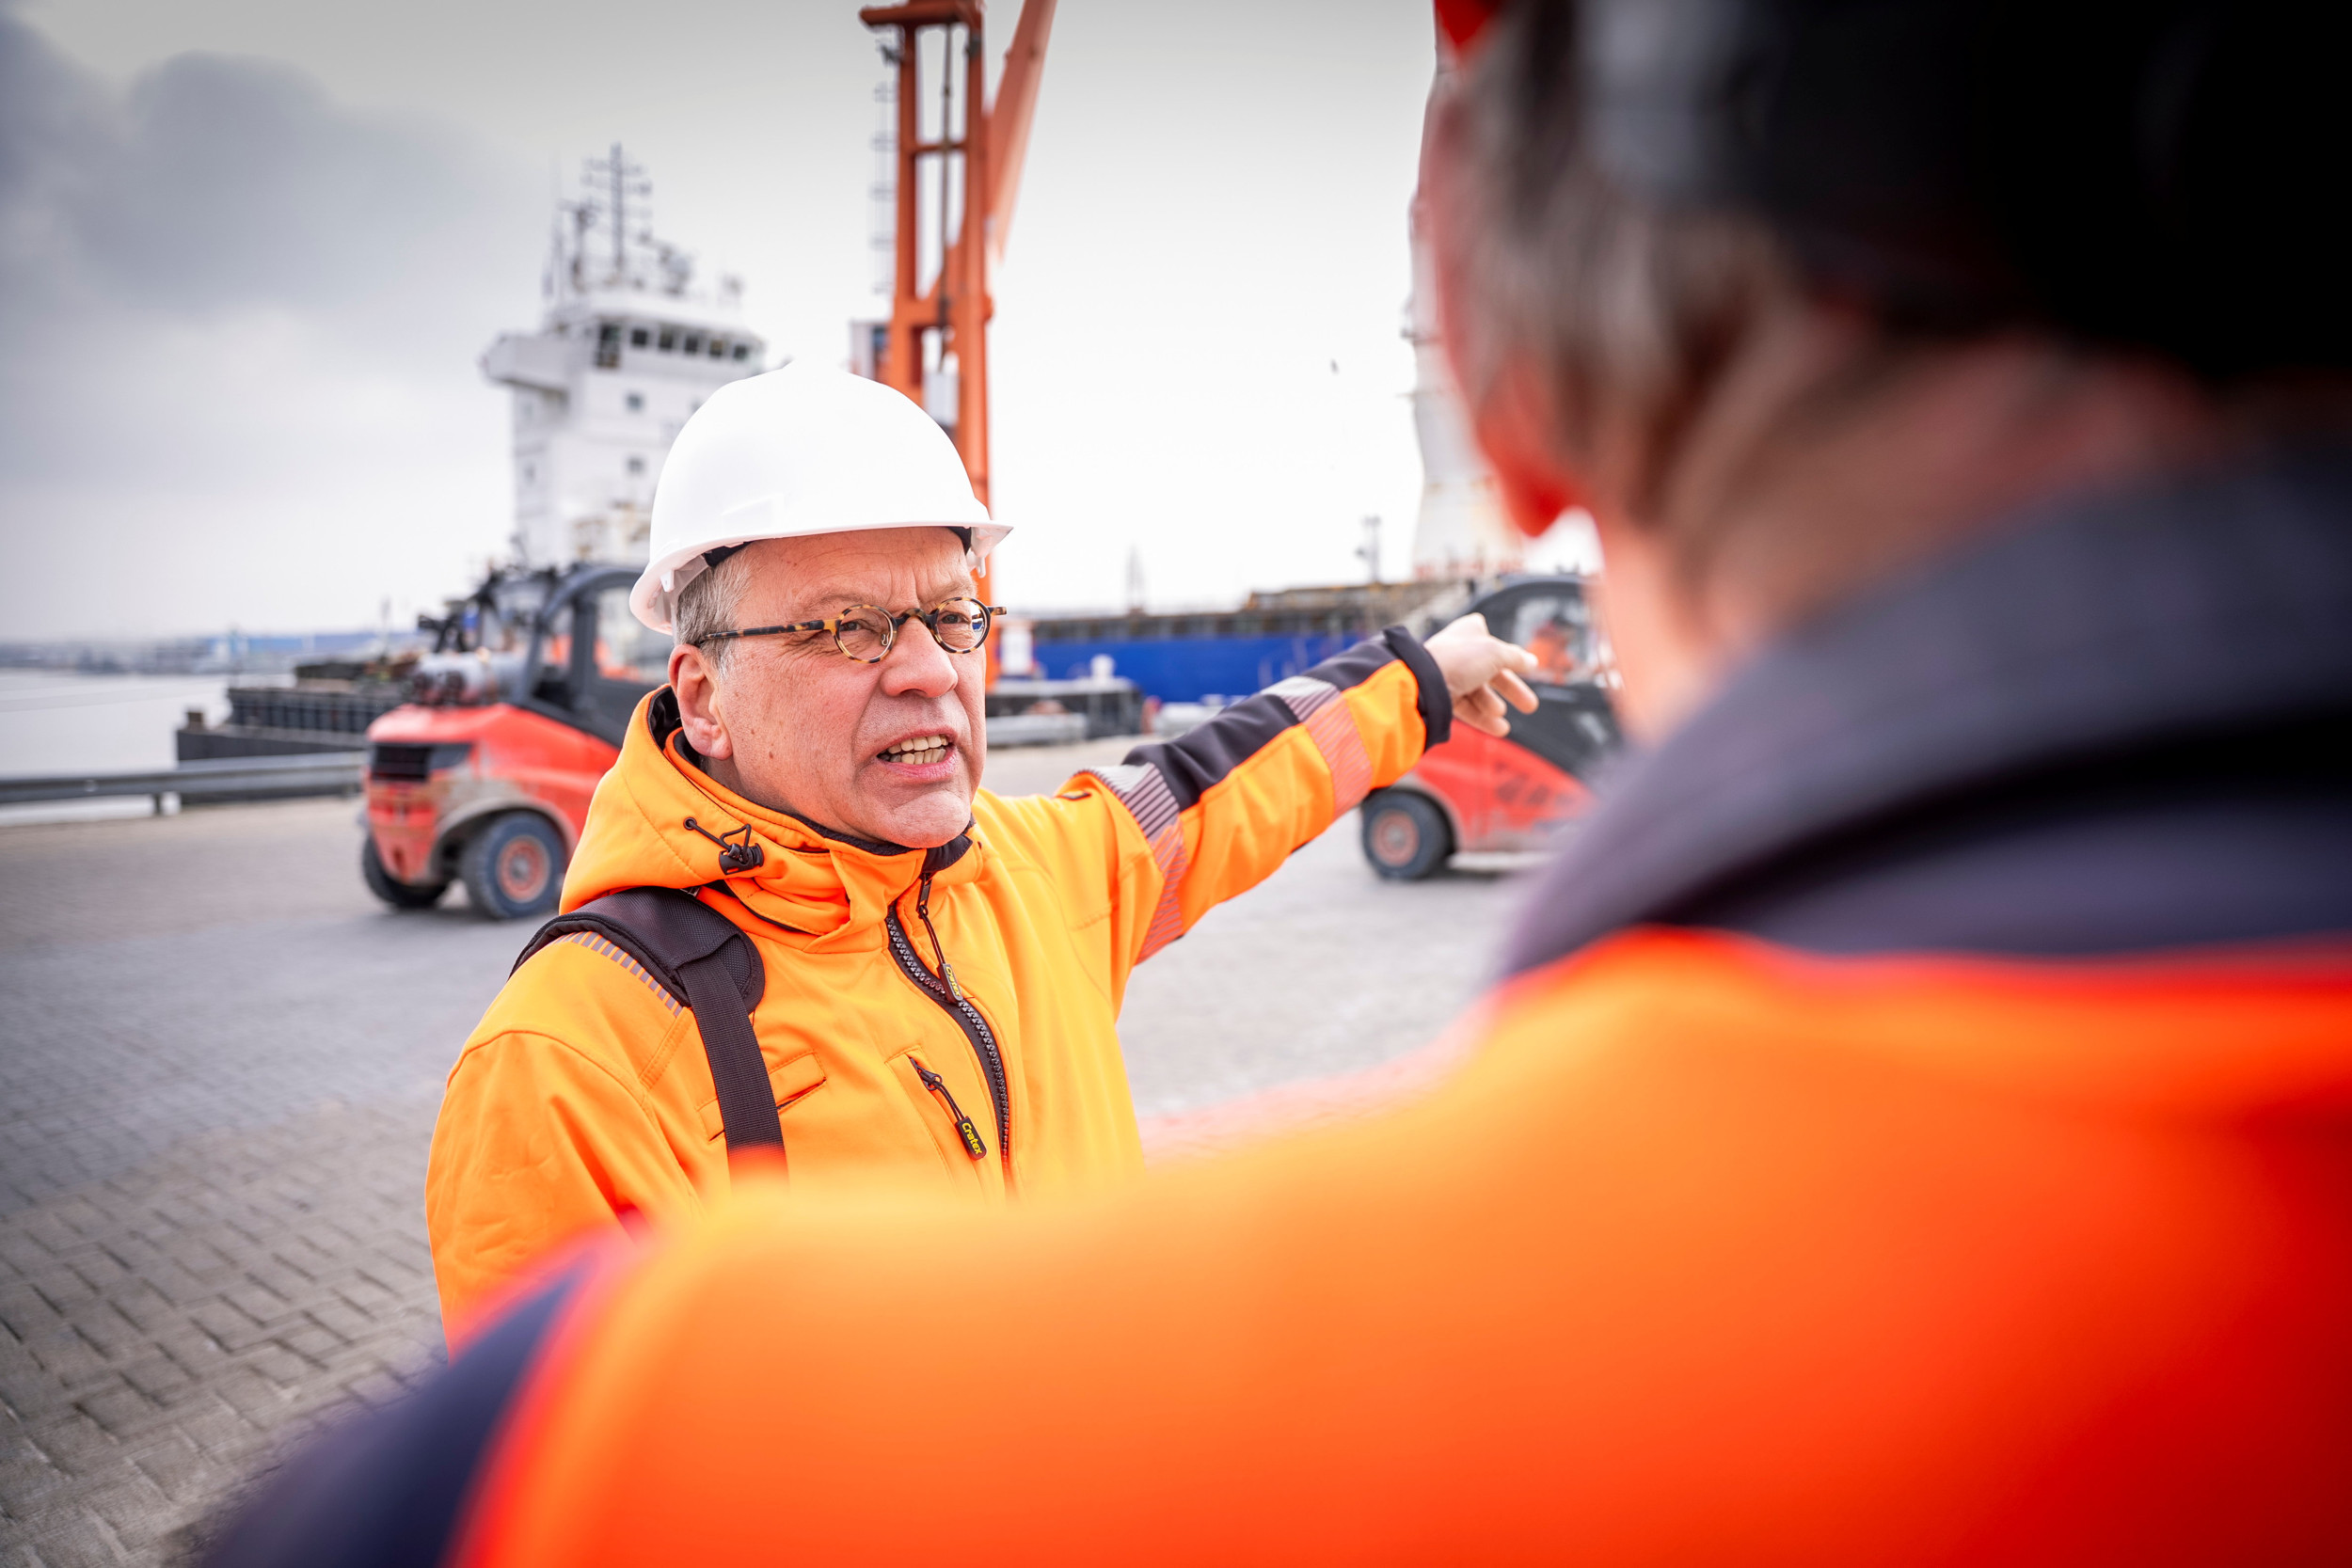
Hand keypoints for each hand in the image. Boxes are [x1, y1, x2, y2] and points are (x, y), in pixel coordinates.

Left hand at [1423, 613, 1539, 737]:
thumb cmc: (1459, 659)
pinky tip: (1499, 729)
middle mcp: (1458, 652)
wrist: (1424, 682)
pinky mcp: (1441, 696)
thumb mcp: (1496, 653)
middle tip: (1530, 706)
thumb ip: (1516, 658)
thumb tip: (1532, 662)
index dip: (1504, 650)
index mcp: (1469, 633)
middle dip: (1512, 690)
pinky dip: (1481, 718)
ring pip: (1478, 693)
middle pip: (1491, 672)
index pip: (1488, 637)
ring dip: (1492, 707)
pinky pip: (1465, 708)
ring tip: (1502, 719)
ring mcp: (1449, 675)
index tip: (1521, 663)